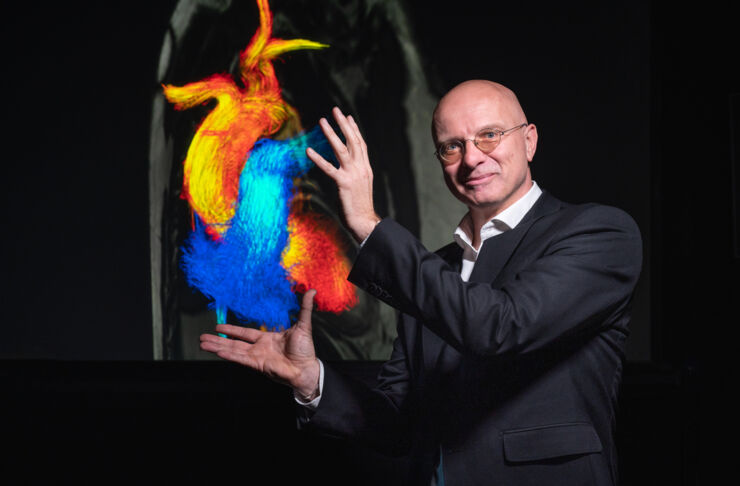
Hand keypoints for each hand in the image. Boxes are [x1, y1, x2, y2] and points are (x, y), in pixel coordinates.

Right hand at [199, 290, 320, 398]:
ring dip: (217, 347)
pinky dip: (229, 355)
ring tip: (202, 344)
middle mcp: (259, 348)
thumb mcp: (304, 325)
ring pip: (233, 351)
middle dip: (218, 340)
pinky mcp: (258, 365)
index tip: (218, 327)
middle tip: (202, 338)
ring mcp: (257, 357)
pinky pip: (240, 359)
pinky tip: (217, 351)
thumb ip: (304, 308)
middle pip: (234, 343)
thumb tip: (312, 290)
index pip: (245, 333)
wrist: (307, 368)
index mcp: (267, 339)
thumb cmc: (306, 350)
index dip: (232, 330)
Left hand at [306, 107, 379, 242]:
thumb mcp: (361, 185)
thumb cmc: (360, 206)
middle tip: (336, 111)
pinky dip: (318, 158)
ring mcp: (353, 174)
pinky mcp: (343, 183)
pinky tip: (309, 150)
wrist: (364, 221)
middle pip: (353, 141)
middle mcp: (361, 168)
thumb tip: (348, 167)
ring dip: (331, 133)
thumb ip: (355, 173)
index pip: (361, 144)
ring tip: (322, 121)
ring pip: (342, 149)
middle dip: (344, 124)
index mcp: (366, 168)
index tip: (348, 117)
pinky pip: (329, 168)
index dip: (354, 130)